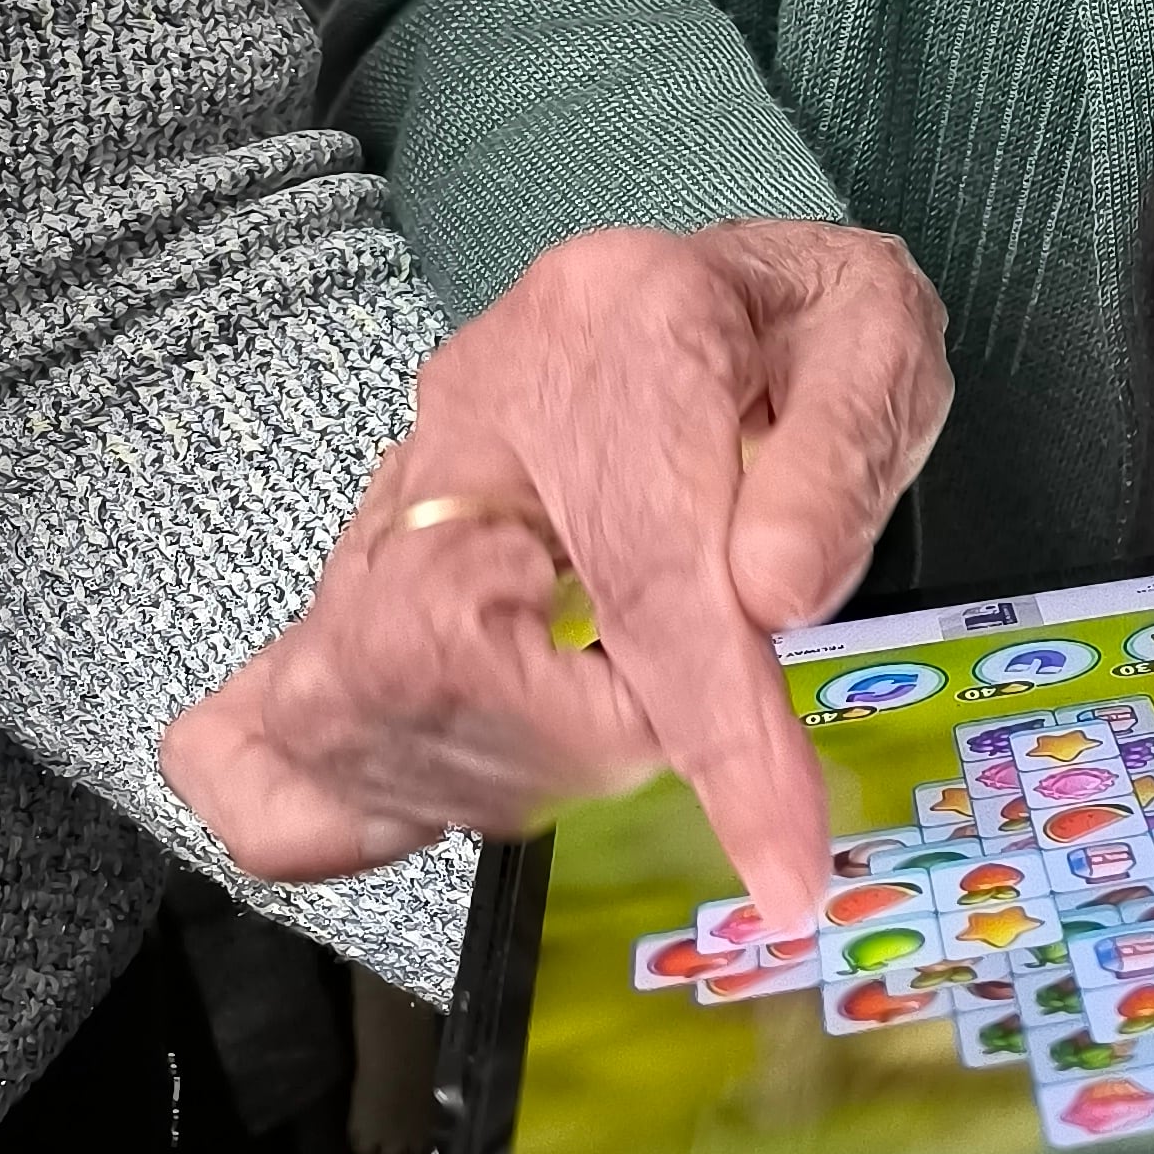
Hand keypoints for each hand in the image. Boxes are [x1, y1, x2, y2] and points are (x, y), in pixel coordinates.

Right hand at [162, 221, 949, 922]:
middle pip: (443, 644)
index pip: (646, 567)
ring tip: (614, 718)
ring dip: (504, 768)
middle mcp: (479, 397)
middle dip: (580, 744)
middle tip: (687, 722)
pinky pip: (271, 722)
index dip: (716, 735)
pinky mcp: (360, 551)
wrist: (733, 289)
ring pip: (357, 691)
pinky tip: (469, 772)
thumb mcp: (883, 346)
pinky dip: (363, 787)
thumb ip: (841, 460)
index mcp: (625, 326)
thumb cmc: (808, 328)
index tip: (780, 865)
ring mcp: (398, 476)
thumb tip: (774, 592)